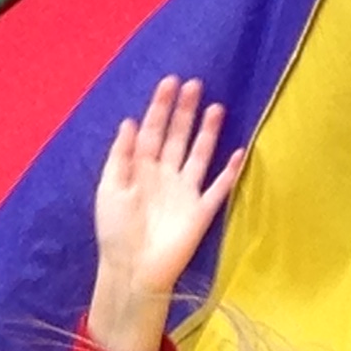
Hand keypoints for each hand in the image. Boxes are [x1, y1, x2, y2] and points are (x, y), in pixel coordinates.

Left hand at [85, 76, 243, 350]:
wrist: (132, 268)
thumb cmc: (115, 230)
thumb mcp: (110, 188)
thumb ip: (121, 155)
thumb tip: (128, 121)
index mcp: (140, 168)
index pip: (152, 130)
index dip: (160, 107)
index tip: (170, 82)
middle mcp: (164, 174)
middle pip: (177, 136)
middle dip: (185, 111)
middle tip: (195, 84)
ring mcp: (185, 191)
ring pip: (199, 154)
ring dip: (207, 132)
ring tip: (216, 107)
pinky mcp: (201, 211)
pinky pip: (219, 187)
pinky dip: (230, 171)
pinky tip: (239, 152)